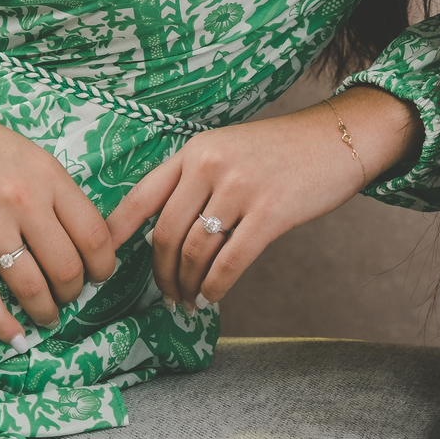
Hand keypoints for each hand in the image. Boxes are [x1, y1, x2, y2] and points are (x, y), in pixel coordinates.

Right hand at [0, 36, 115, 344]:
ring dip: (43, 313)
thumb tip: (85, 244)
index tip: (97, 276)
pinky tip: (12, 335)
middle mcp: (22, 199)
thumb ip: (56, 194)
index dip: (102, 266)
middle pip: (66, 268)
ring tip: (44, 317)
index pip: (94, 235)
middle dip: (73, 294)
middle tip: (67, 298)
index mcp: (48, 174)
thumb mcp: (29, 156)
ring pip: (30, 288)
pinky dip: (1, 324)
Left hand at [105, 87, 420, 311]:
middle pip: (166, 232)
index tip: (103, 261)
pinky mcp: (271, 212)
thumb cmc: (279, 151)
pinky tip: (212, 296)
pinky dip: (216, 285)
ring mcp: (241, 187)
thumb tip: (164, 233)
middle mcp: (211, 164)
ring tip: (189, 300)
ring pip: (196, 250)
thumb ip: (196, 181)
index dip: (118, 232)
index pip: (142, 195)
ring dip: (187, 284)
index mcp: (195, 150)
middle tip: (166, 293)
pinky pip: (230, 260)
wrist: (335, 139)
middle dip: (160, 272)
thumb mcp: (228, 149)